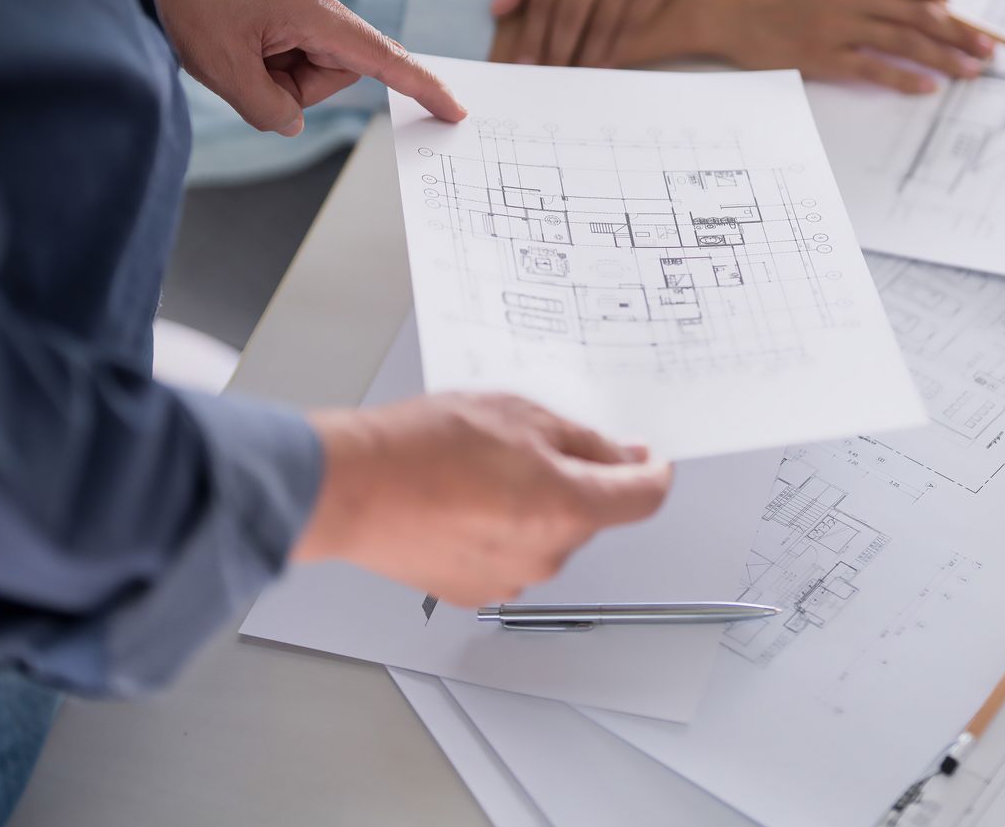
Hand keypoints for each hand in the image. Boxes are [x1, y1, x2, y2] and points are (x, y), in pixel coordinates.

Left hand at [68, 0, 464, 133]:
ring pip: (303, 52)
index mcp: (312, 7)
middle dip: (294, 84)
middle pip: (334, 64)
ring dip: (269, 65)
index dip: (421, 86)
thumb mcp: (221, 69)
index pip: (383, 56)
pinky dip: (257, 47)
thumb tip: (289, 119)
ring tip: (221, 45)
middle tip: (239, 70)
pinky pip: (281, 32)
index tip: (454, 109)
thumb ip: (268, 108)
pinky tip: (218, 31)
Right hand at [292, 393, 672, 604]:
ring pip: (546, 533)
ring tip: (477, 470)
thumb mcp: (519, 413)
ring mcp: (510, 577)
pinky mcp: (474, 590)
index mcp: (569, 507)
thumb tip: (621, 455)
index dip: (652, 471)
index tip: (649, 460)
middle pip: (588, 513)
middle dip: (570, 478)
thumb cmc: (422, 447)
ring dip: (530, 504)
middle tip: (523, 443)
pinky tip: (459, 500)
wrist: (352, 488)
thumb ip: (582, 439)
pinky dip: (496, 528)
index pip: (644, 498)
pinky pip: (507, 553)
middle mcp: (548, 554)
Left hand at [489, 0, 704, 67]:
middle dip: (557, 47)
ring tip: (576, 72)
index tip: (523, 61)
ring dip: (587, 53)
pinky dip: (615, 47)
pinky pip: (632, 20)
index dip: (532, 31)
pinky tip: (603, 62)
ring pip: (603, 18)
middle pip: (571, 8)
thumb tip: (497, 9)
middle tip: (550, 74)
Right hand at [597, 0, 995, 93]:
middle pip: (923, 12)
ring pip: (907, 42)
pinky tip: (928, 88)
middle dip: (963, 32)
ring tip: (971, 72)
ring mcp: (837, 26)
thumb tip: (902, 2)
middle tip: (989, 50)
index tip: (964, 15)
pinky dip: (907, 79)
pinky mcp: (822, 58)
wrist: (719, 7)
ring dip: (946, 58)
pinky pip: (875, 70)